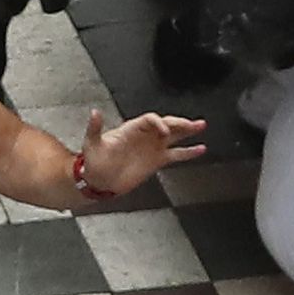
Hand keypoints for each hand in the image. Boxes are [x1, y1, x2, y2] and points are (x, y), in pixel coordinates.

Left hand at [78, 105, 205, 197]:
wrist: (99, 181)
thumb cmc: (95, 161)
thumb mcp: (92, 143)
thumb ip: (94, 128)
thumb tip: (94, 112)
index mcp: (133, 129)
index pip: (150, 120)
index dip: (158, 124)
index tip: (164, 132)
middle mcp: (146, 135)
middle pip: (166, 124)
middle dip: (179, 123)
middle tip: (192, 124)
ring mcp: (153, 148)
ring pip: (175, 135)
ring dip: (188, 130)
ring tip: (201, 125)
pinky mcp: (157, 161)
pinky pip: (176, 155)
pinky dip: (189, 152)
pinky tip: (200, 149)